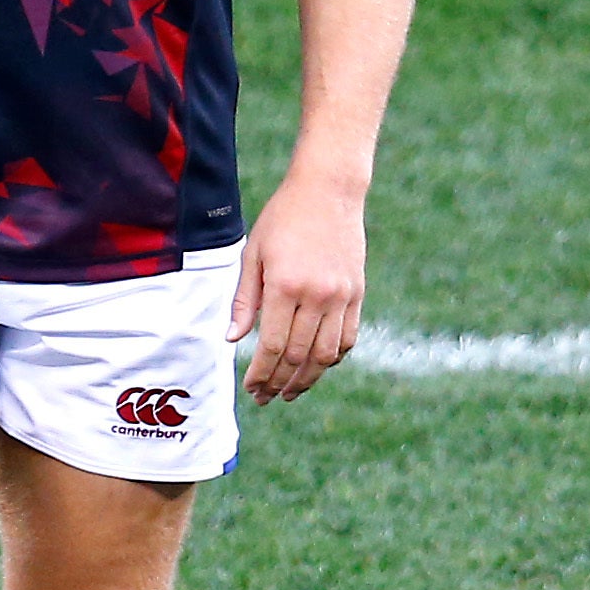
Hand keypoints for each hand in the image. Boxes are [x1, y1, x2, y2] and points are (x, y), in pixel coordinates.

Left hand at [228, 174, 365, 404]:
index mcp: (285, 285)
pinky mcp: (357, 293)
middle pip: (298, 356)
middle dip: (280, 383)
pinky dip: (333, 359)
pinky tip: (316, 367)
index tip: (251, 389)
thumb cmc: (282, 219)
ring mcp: (342, 296)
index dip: (261, 374)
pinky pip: (348, 338)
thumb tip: (232, 340)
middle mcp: (317, 295)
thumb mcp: (253, 254)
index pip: (272, 346)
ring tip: (290, 391)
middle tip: (266, 398)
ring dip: (307, 379)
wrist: (328, 191)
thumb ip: (244, 300)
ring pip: (326, 355)